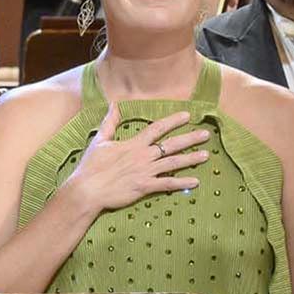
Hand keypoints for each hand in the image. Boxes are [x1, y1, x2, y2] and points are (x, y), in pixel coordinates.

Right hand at [62, 105, 209, 215]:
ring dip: (191, 159)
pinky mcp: (144, 187)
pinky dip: (182, 183)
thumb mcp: (100, 140)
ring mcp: (145, 172)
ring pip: (173, 163)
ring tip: (206, 155)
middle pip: (171, 145)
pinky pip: (167, 184)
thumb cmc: (90, 166)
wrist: (86, 189)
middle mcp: (142, 156)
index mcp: (133, 144)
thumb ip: (110, 122)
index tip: (187, 115)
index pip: (157, 128)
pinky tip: (195, 182)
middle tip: (206, 134)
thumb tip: (114, 104)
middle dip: (190, 138)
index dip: (173, 121)